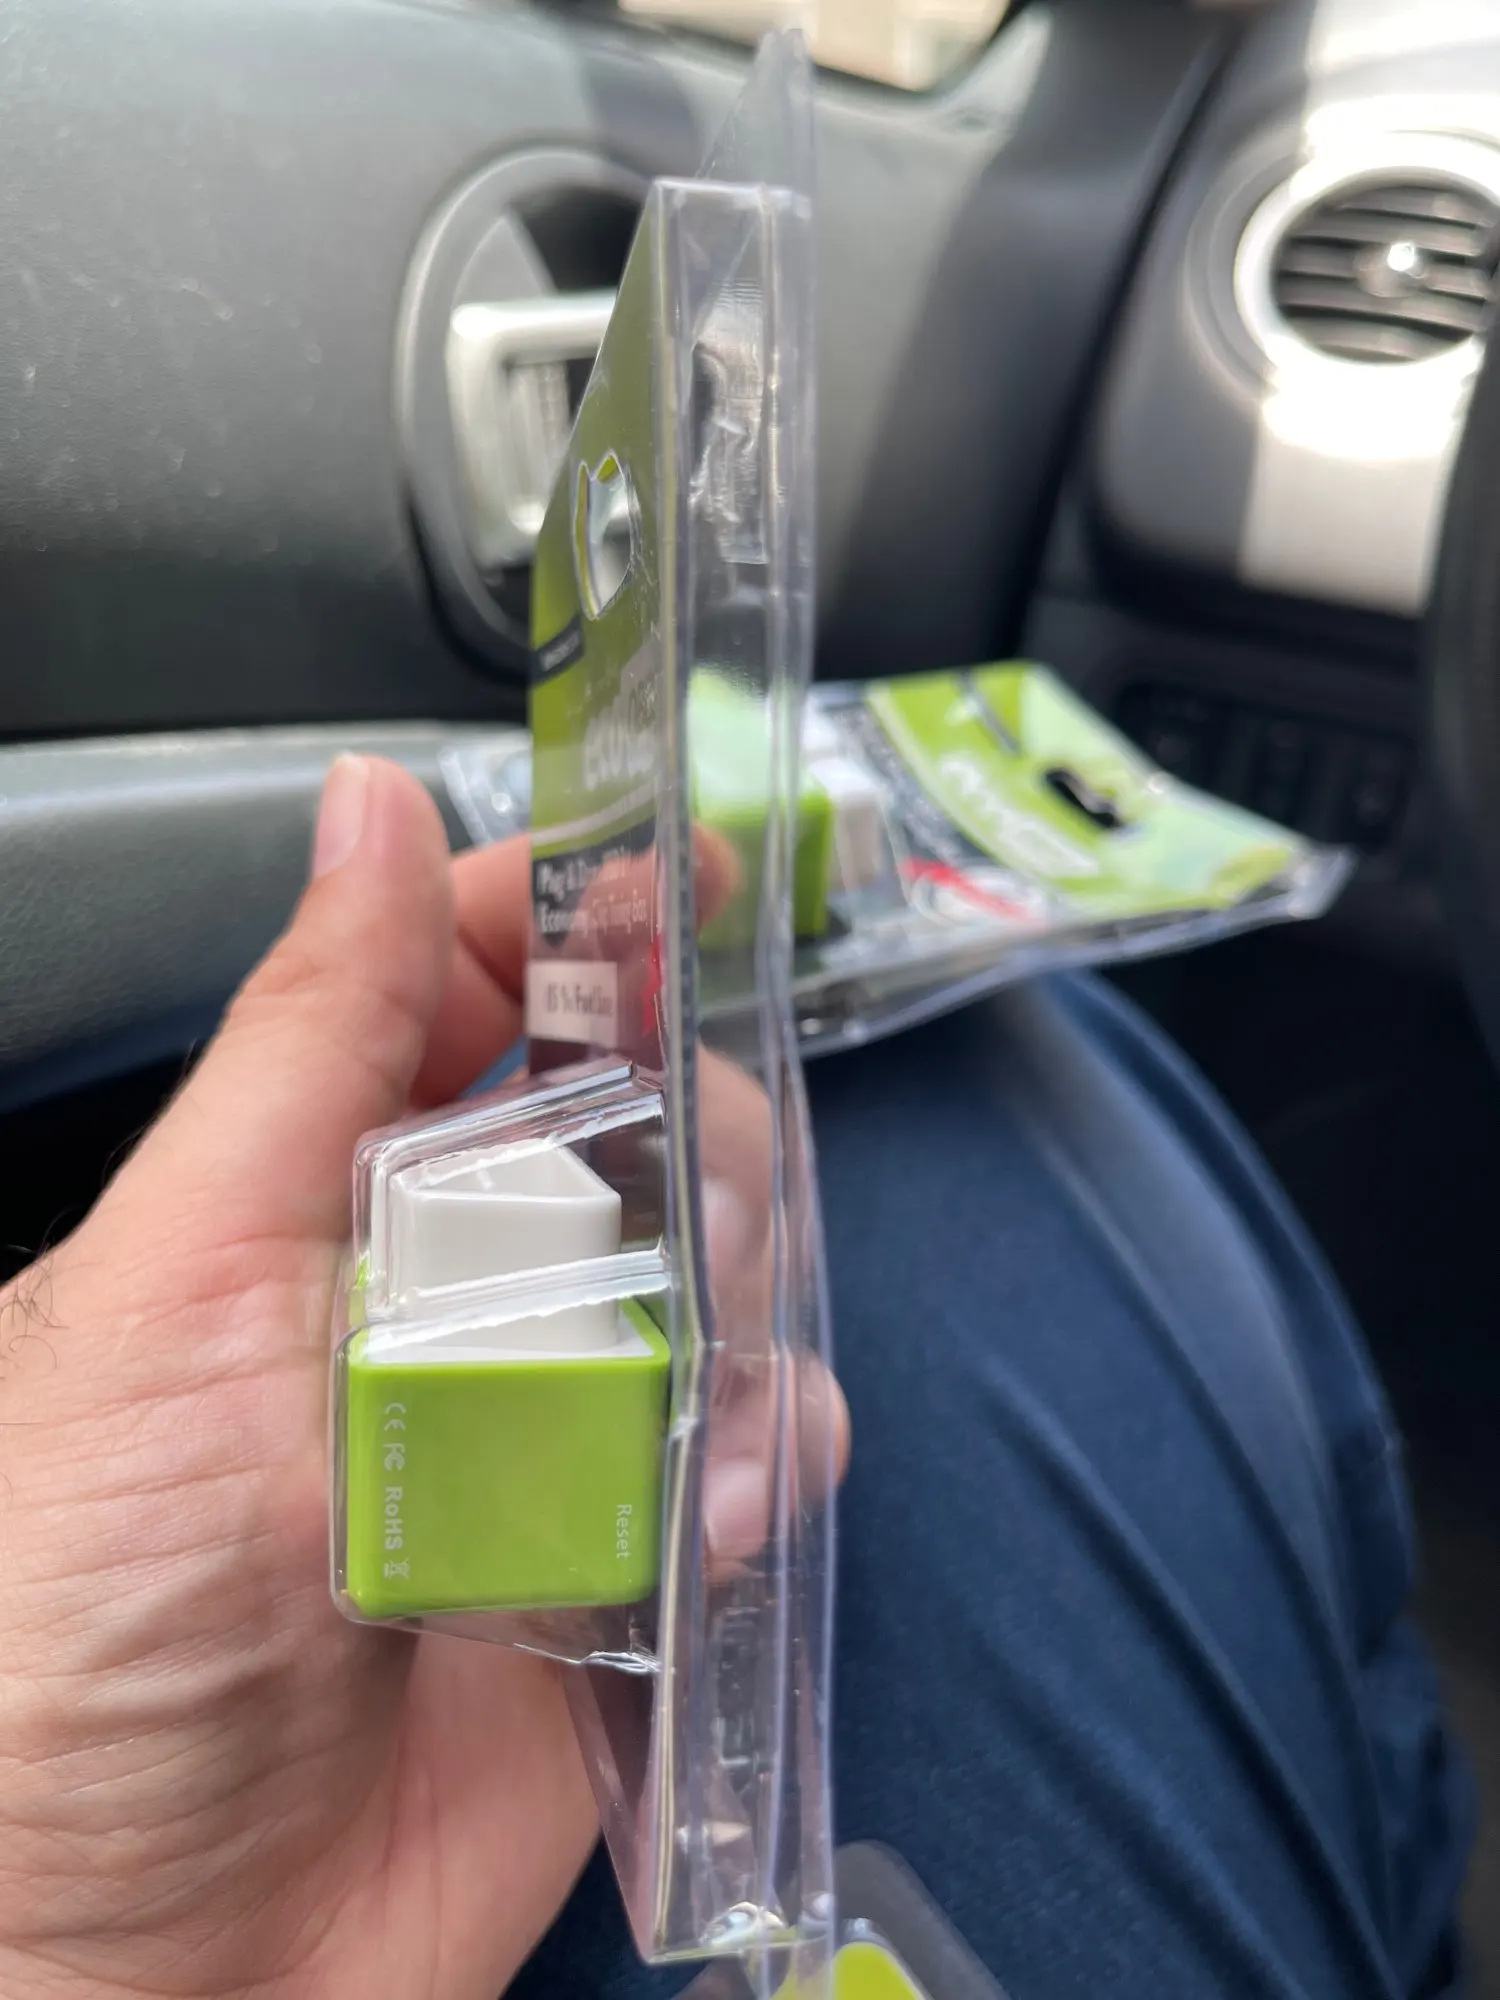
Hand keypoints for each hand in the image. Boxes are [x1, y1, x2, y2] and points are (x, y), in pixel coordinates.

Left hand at [0, 756, 844, 1999]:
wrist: (131, 1977)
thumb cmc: (70, 1638)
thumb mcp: (169, 1291)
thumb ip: (303, 1044)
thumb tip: (369, 807)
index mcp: (304, 1203)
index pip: (456, 995)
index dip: (567, 914)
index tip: (682, 867)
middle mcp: (434, 1300)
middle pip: (625, 1118)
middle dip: (682, 1120)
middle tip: (675, 1181)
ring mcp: (543, 1429)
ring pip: (722, 1271)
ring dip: (739, 1297)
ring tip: (678, 1377)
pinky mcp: (629, 1566)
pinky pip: (764, 1451)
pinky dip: (772, 1454)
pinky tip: (712, 1504)